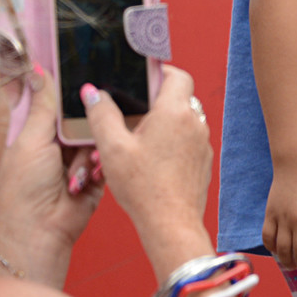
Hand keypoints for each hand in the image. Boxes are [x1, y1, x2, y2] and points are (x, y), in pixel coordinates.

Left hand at [0, 69, 100, 287]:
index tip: (90, 69)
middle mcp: (59, 143)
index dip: (73, 89)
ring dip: (91, 149)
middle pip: (84, 116)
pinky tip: (88, 176)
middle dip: (88, 119)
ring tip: (79, 168)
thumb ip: (43, 104)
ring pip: (98, 134)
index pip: (59, 100)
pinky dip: (100, 164)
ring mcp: (79, 159)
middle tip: (87, 121)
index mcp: (38, 131)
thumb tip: (37, 68)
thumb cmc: (22, 191)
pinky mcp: (97, 174)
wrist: (40, 234)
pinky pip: (108, 156)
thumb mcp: (30, 140)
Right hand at [85, 68, 216, 270]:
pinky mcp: (203, 162)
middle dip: (156, 100)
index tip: (140, 80)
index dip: (159, 72)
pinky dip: (173, 142)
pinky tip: (152, 160)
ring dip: (164, 122)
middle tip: (132, 113)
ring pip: (184, 120)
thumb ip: (101, 115)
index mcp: (175, 112)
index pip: (177, 74)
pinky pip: (189, 141)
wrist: (171, 224)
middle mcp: (195, 123)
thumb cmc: (143, 187)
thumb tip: (92, 92)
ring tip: (138, 140)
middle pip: (179, 97)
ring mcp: (203, 143)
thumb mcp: (112, 148)